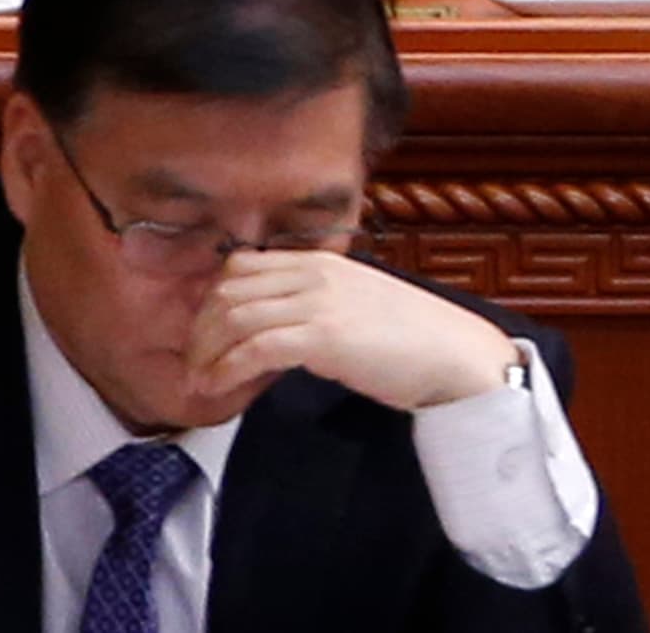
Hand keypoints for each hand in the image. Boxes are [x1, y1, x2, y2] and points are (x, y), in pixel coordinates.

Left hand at [189, 247, 518, 413]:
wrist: (454, 353)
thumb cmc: (414, 338)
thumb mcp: (358, 305)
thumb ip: (319, 304)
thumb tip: (280, 328)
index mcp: (322, 261)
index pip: (242, 265)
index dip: (213, 300)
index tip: (206, 335)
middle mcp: (315, 273)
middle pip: (229, 289)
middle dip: (201, 329)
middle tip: (195, 364)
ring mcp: (319, 302)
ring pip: (235, 317)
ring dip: (207, 354)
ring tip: (200, 383)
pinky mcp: (324, 336)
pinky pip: (255, 347)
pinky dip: (227, 370)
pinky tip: (218, 389)